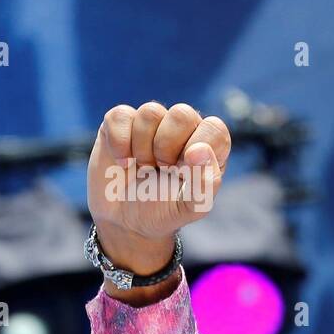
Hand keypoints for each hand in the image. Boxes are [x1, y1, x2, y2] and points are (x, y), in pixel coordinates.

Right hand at [86, 102, 229, 273]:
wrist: (126, 221)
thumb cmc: (166, 210)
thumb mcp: (192, 207)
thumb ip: (205, 183)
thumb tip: (200, 150)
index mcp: (209, 147)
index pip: (214, 127)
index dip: (199, 146)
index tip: (184, 171)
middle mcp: (183, 130)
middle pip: (182, 113)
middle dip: (168, 147)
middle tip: (163, 169)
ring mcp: (152, 124)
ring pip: (151, 112)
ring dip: (143, 147)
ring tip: (144, 167)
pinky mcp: (121, 123)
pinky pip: (121, 115)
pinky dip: (120, 143)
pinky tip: (124, 162)